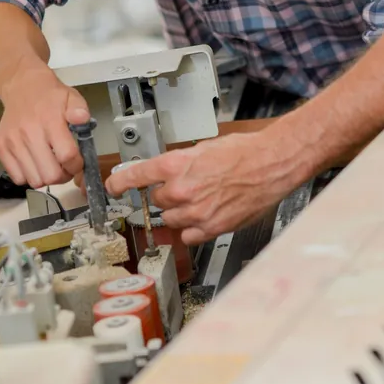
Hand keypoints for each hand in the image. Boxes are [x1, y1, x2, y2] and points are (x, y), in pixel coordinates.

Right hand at [0, 67, 89, 188]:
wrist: (22, 86)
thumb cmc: (50, 96)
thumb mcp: (71, 97)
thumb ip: (80, 110)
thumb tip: (82, 119)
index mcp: (50, 121)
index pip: (67, 156)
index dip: (77, 165)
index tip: (78, 162)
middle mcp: (29, 133)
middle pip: (50, 175)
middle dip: (63, 175)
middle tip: (64, 166)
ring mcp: (12, 142)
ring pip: (34, 181)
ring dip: (46, 177)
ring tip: (50, 164)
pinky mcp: (1, 148)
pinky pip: (17, 178)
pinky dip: (29, 176)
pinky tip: (35, 162)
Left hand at [105, 131, 297, 244]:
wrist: (271, 164)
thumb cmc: (244, 152)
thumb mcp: (204, 148)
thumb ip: (181, 163)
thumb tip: (167, 171)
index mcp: (177, 165)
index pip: (136, 176)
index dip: (120, 183)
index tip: (112, 187)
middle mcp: (182, 190)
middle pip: (156, 200)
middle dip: (166, 194)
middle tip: (187, 186)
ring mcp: (196, 212)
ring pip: (170, 218)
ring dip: (179, 211)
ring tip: (201, 199)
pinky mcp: (211, 228)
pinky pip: (188, 235)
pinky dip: (192, 228)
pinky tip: (205, 215)